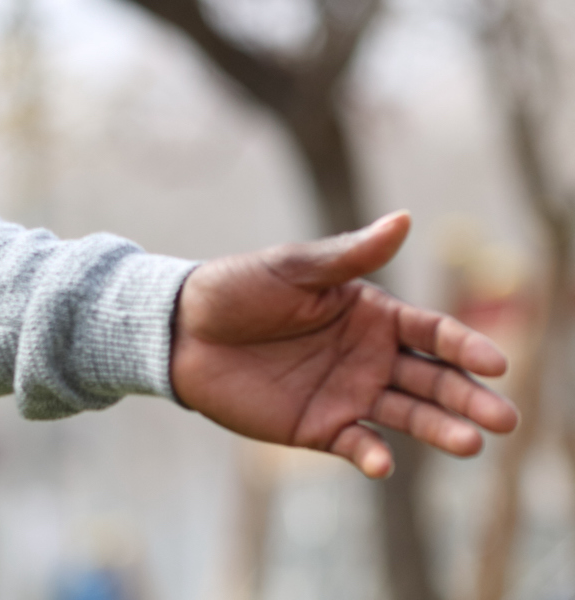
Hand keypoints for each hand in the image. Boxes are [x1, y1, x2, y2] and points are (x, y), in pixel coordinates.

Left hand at [170, 211, 518, 476]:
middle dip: (470, 398)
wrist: (180, 331)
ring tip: (470, 443)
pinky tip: (383, 463)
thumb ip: (349, 255)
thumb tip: (405, 219)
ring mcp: (350, 394)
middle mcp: (372, 357)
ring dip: (440, 430)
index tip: (496, 364)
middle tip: (503, 419)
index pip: (433, 333)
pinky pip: (358, 444)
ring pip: (409, 416)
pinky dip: (374, 455)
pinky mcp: (320, 427)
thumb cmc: (238, 288)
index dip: (466, 347)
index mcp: (374, 315)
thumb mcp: (292, 268)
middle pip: (434, 380)